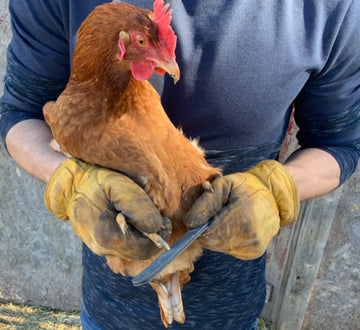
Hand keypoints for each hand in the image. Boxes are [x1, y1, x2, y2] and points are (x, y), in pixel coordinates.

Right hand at [44, 158, 170, 259]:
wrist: (71, 184)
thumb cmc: (96, 182)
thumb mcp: (119, 186)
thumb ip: (138, 207)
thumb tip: (156, 227)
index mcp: (106, 236)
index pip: (143, 249)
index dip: (160, 237)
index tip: (166, 221)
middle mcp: (102, 247)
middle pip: (139, 252)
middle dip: (153, 237)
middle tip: (161, 220)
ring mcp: (99, 247)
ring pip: (132, 249)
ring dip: (144, 236)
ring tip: (145, 216)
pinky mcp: (100, 243)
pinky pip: (124, 244)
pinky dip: (134, 235)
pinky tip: (133, 219)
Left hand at [183, 160, 298, 259]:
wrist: (273, 195)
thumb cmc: (246, 186)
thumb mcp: (224, 184)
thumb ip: (206, 201)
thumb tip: (190, 223)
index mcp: (242, 219)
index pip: (207, 234)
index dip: (198, 225)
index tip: (200, 215)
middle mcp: (249, 238)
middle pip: (211, 242)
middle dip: (207, 229)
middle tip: (215, 213)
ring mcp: (252, 247)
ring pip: (218, 246)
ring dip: (216, 234)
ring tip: (225, 217)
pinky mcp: (253, 252)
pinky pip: (228, 249)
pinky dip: (225, 238)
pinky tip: (233, 225)